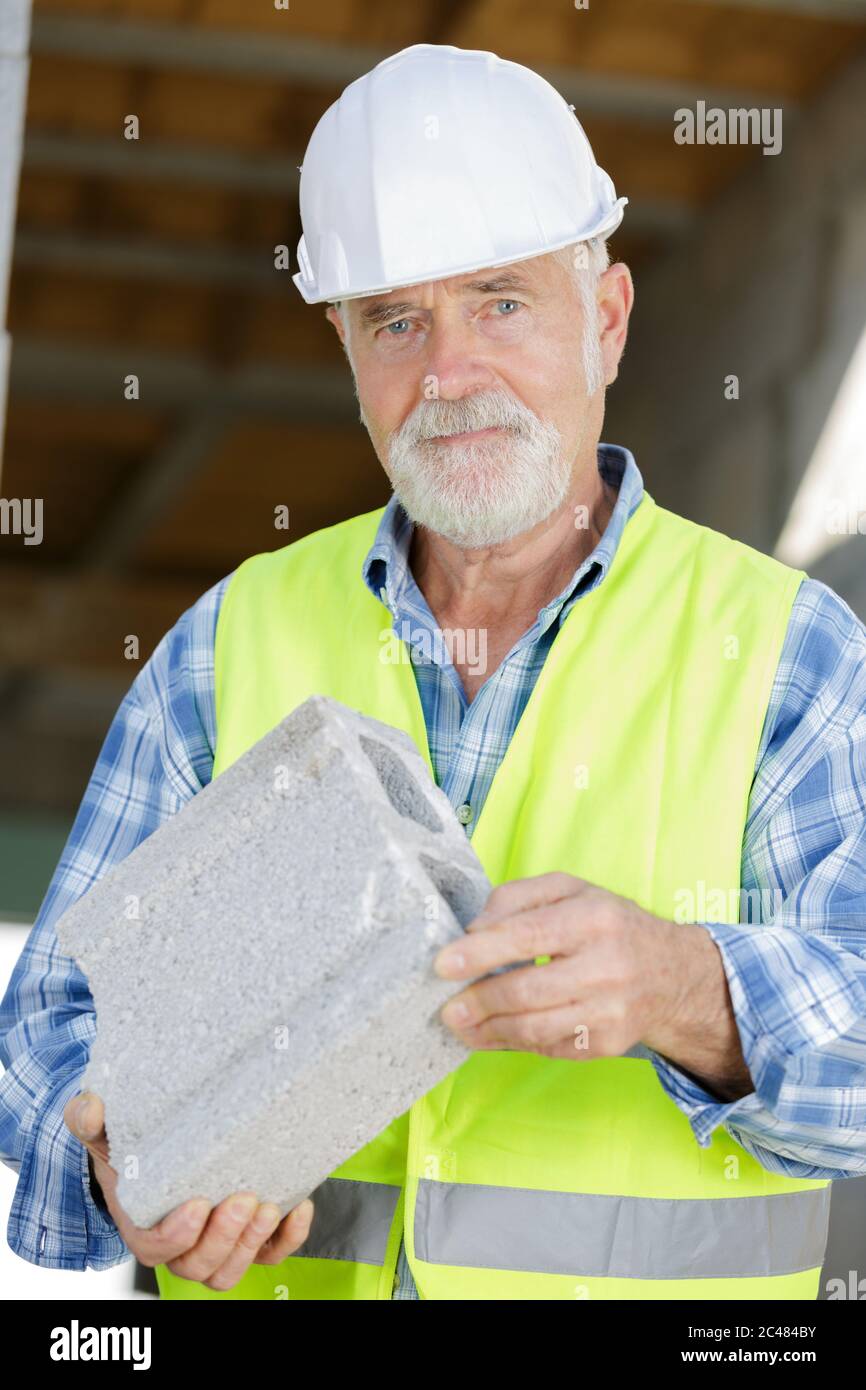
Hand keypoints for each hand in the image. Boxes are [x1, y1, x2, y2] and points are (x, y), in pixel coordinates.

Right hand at [64, 1091, 313, 1290]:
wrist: (159, 1145)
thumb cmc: (130, 1144)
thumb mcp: (104, 1128)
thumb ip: (88, 1118)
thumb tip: (89, 1110)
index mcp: (140, 1224)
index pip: (154, 1248)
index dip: (177, 1235)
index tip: (198, 1203)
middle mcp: (179, 1244)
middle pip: (199, 1265)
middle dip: (224, 1237)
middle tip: (242, 1198)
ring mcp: (215, 1243)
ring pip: (231, 1268)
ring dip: (252, 1243)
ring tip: (267, 1205)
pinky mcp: (248, 1235)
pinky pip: (272, 1253)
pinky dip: (287, 1238)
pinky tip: (298, 1206)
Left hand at [434, 872, 669, 1060]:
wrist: (672, 974)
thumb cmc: (608, 924)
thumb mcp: (570, 890)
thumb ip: (517, 897)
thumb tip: (473, 930)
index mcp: (594, 918)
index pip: (528, 935)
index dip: (481, 952)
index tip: (443, 964)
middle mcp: (607, 966)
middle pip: (528, 990)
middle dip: (479, 1001)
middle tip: (447, 1007)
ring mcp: (610, 1010)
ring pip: (536, 1028)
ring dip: (489, 1031)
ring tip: (460, 1026)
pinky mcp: (608, 1044)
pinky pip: (550, 1047)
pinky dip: (513, 1044)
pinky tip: (492, 1035)